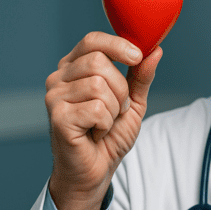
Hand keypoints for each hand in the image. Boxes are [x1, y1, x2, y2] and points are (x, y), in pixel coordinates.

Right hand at [45, 32, 161, 209]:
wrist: (97, 169)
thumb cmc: (110, 134)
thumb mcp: (133, 101)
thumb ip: (141, 76)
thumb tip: (155, 51)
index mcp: (75, 67)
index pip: (93, 40)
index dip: (119, 45)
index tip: (138, 57)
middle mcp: (59, 77)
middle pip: (100, 62)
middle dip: (121, 88)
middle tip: (117, 108)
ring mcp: (54, 96)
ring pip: (99, 86)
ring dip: (114, 109)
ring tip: (105, 122)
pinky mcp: (57, 116)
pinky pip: (97, 108)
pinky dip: (106, 123)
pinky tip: (96, 132)